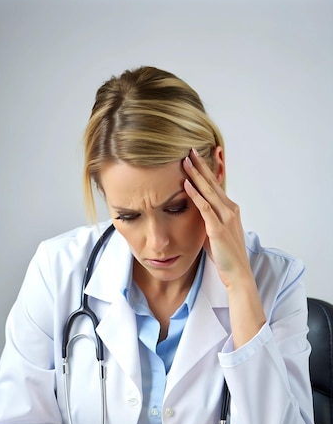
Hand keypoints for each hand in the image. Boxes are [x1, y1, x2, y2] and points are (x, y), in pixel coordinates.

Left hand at [183, 148, 251, 290]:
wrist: (238, 273)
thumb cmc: (226, 255)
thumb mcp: (216, 232)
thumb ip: (209, 219)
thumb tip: (197, 212)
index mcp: (231, 209)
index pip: (217, 185)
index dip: (208, 170)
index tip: (199, 156)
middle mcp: (230, 210)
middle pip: (213, 183)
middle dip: (201, 165)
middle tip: (190, 150)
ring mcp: (225, 218)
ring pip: (208, 191)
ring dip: (196, 175)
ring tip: (185, 161)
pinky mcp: (218, 229)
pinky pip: (204, 207)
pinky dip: (195, 194)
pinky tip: (186, 184)